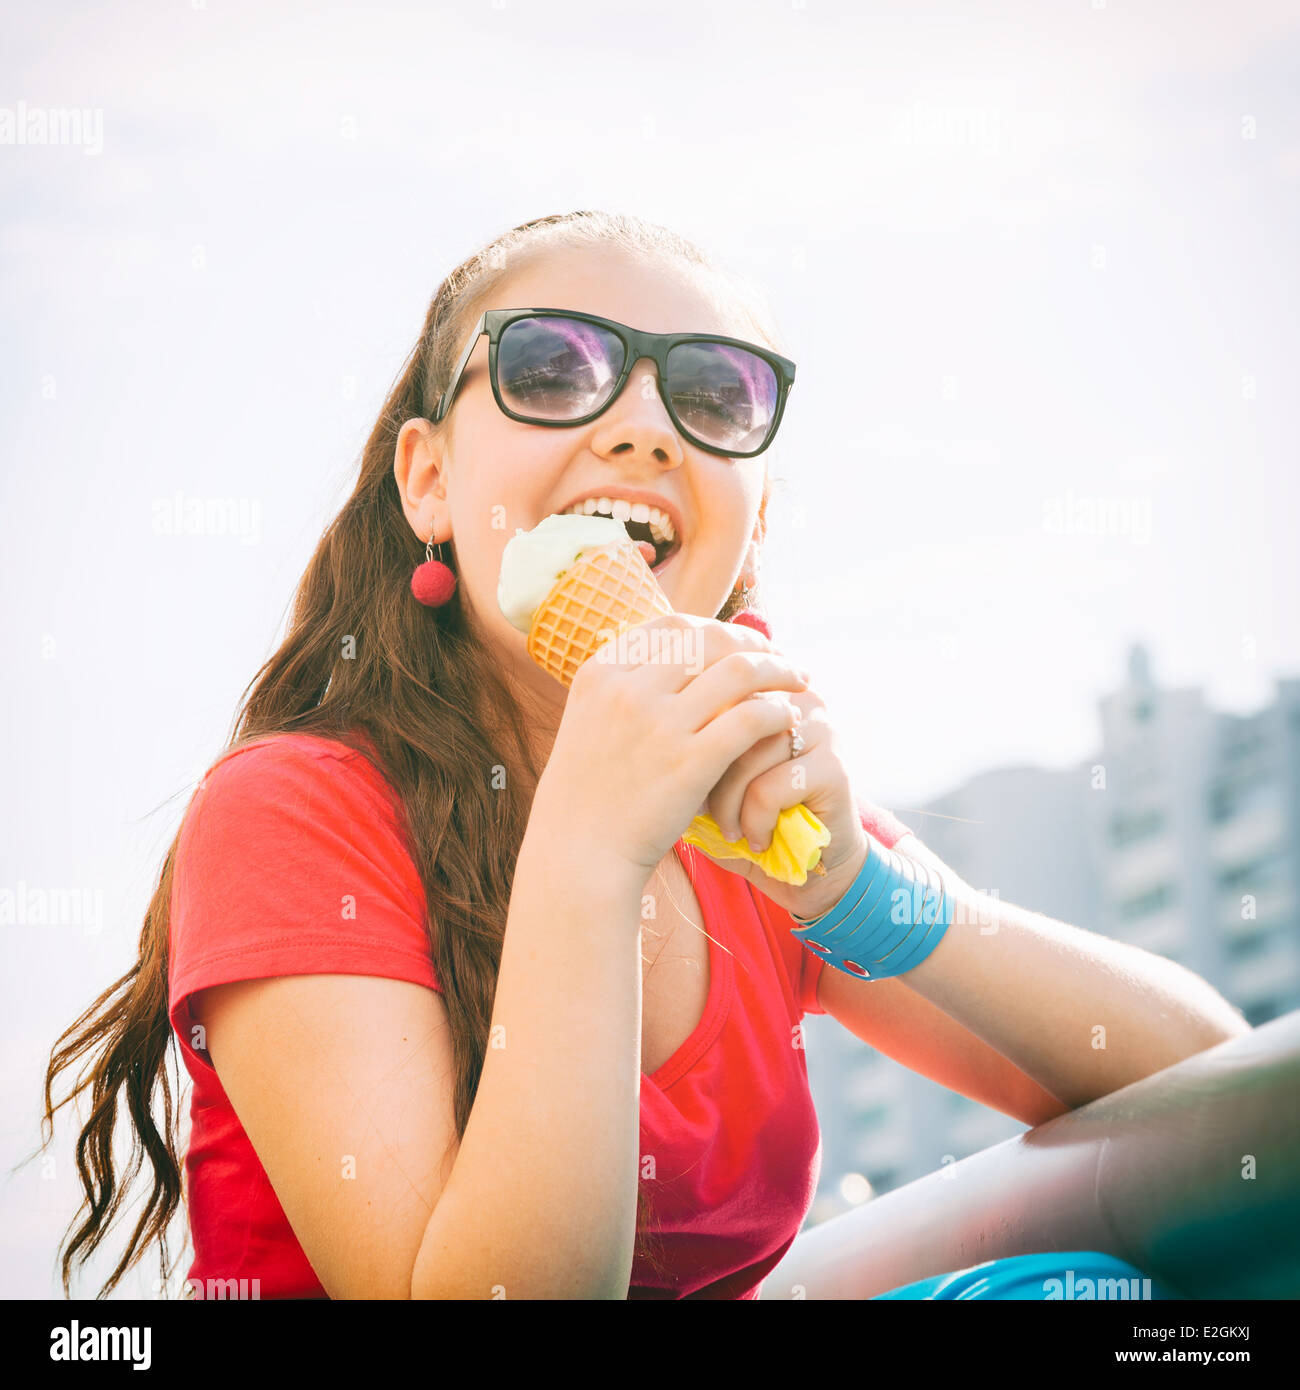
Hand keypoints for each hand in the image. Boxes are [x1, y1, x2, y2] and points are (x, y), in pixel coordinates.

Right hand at [533, 613, 810, 877]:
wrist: (577, 856)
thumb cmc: (585, 798)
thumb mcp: (588, 725)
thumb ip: (622, 691)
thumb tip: (670, 661)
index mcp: (600, 674)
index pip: (670, 625)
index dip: (714, 628)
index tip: (739, 642)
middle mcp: (627, 691)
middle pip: (708, 640)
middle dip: (752, 643)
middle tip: (778, 659)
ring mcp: (658, 726)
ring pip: (738, 671)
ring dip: (777, 670)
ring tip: (798, 681)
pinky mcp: (688, 764)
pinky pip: (749, 718)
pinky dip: (776, 712)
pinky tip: (787, 719)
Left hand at [696, 679, 871, 920]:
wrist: (810, 864)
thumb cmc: (745, 813)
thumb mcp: (707, 771)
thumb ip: (684, 737)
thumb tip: (639, 724)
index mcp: (762, 686)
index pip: (708, 685)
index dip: (687, 730)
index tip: (679, 775)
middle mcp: (795, 697)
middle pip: (725, 712)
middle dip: (703, 768)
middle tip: (697, 805)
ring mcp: (819, 729)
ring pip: (746, 751)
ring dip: (728, 802)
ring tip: (729, 829)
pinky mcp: (833, 768)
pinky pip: (770, 788)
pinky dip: (754, 821)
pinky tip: (756, 839)